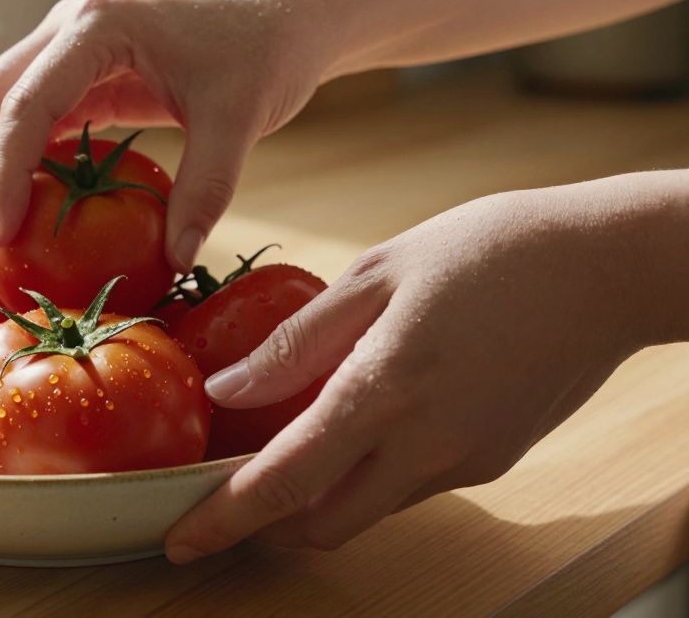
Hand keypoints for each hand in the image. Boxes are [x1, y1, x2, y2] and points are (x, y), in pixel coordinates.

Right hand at [0, 0, 341, 268]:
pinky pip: (30, 119)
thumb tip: (176, 262)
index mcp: (97, 25)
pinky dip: (15, 165)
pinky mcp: (80, 72)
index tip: (1, 236)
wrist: (289, 17)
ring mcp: (68, 46)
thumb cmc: (266, 53)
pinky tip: (20, 212)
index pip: (24, 104)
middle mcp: (67, 27)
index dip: (2, 175)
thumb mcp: (239, 121)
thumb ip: (204, 191)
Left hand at [164, 173, 688, 560]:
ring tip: (282, 449)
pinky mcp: (492, 462)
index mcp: (385, 390)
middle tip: (224, 497)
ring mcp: (466, 462)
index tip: (181, 539)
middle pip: (322, 525)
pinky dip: (366, 474)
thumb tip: (227, 387)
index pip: (285, 482)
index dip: (225, 520)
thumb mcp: (377, 274)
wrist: (608, 266)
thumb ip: (295, 340)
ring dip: (316, 499)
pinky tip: (357, 423)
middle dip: (264, 527)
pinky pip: (410, 486)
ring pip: (367, 510)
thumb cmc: (489, 250)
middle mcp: (427, 446)